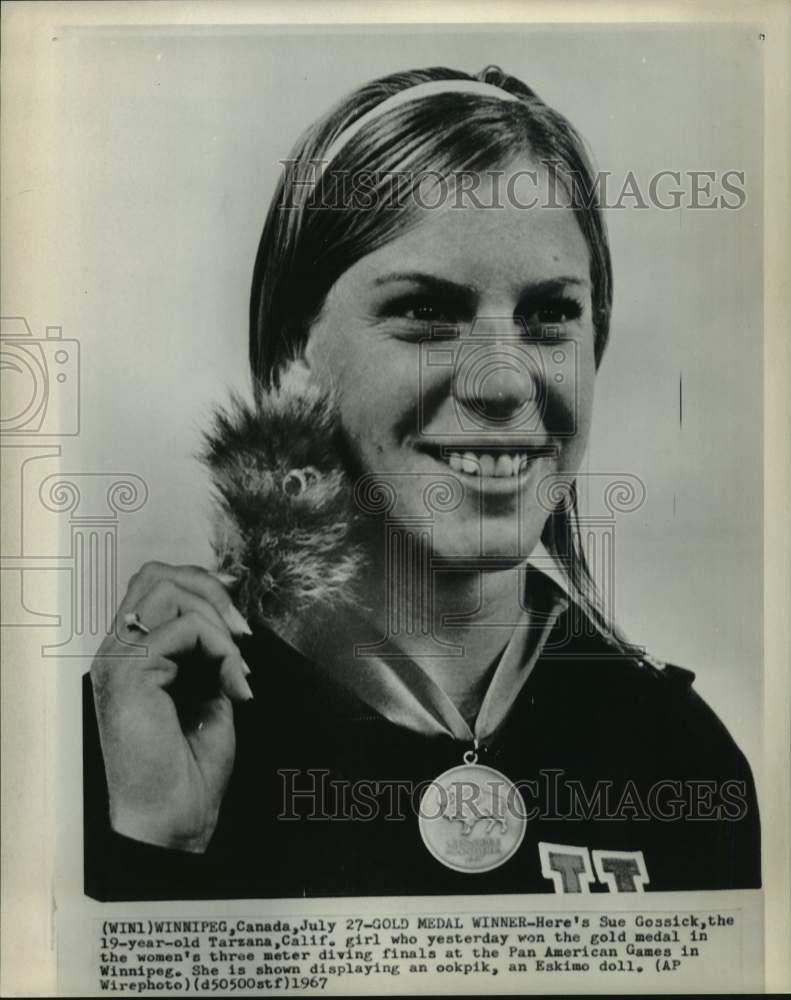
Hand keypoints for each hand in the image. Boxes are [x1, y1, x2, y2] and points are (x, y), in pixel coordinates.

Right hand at [90, 561, 253, 852]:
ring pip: (169, 591)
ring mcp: (118, 660)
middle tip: (242, 634)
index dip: (202, 586)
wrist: (175, 819)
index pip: (154, 585)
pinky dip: (221, 650)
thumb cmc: (189, 769)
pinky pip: (186, 629)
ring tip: (237, 666)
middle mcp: (116, 653)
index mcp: (131, 656)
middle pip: (157, 574)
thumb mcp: (206, 693)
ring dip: (218, 620)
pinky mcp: (129, 673)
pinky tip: (234, 686)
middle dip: (211, 591)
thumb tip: (230, 618)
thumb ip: (207, 652)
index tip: (239, 618)